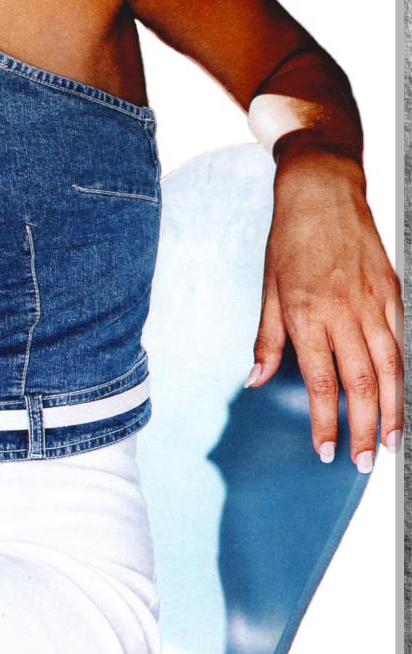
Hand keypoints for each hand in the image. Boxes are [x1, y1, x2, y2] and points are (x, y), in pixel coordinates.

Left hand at [248, 153, 403, 467]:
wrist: (323, 189)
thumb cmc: (289, 239)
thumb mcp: (267, 287)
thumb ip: (266, 338)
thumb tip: (256, 380)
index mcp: (307, 312)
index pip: (320, 381)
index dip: (324, 421)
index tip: (326, 452)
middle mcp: (344, 311)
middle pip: (362, 382)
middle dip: (366, 428)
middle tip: (365, 463)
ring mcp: (374, 301)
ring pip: (392, 366)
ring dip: (394, 410)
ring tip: (393, 444)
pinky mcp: (394, 291)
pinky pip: (402, 340)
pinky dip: (404, 373)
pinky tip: (401, 397)